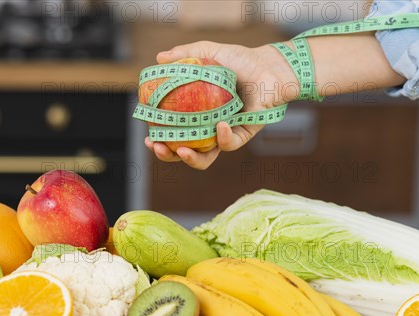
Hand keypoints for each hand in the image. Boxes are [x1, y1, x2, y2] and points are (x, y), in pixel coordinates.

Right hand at [145, 41, 298, 169]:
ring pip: (206, 158)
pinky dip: (223, 137)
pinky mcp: (243, 134)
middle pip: (185, 152)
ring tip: (182, 151)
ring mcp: (225, 134)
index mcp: (197, 115)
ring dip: (191, 159)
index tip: (149, 137)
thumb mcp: (209, 53)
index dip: (160, 140)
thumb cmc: (241, 61)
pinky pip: (230, 144)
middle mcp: (209, 128)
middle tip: (159, 147)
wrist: (269, 66)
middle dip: (169, 155)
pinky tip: (219, 126)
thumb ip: (185, 54)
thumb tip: (159, 58)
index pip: (174, 134)